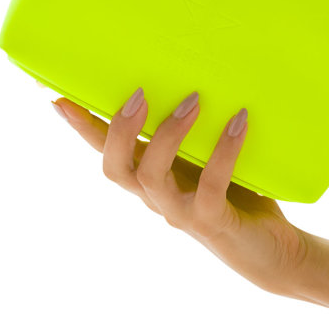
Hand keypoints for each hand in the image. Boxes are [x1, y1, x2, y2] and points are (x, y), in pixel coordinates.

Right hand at [51, 87, 307, 297]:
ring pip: (152, 176)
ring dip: (168, 134)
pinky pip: (210, 185)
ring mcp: (180, 211)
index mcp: (148, 177)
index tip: (59, 97)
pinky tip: (239, 120)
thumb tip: (193, 79)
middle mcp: (155, 196)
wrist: (269, 248)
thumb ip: (192, 134)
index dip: (81, 127)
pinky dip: (223, 150)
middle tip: (138, 93)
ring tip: (193, 100)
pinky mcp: (212, 221)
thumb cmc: (234, 195)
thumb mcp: (206, 159)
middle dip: (118, 130)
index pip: (106, 152)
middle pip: (115, 168)